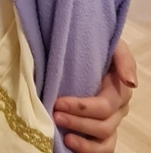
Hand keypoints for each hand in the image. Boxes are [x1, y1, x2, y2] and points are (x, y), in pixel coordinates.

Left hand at [52, 38, 136, 152]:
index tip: (58, 102)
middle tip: (55, 115)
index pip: (104, 106)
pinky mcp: (101, 131)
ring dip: (84, 142)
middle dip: (78, 122)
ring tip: (65, 138)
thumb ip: (123, 60)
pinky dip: (88, 150)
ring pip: (104, 142)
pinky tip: (70, 145)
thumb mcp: (114, 45)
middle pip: (103, 126)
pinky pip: (102, 148)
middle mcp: (117, 110)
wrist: (89, 47)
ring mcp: (110, 122)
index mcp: (119, 91)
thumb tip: (131, 83)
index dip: (81, 107)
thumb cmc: (99, 46)